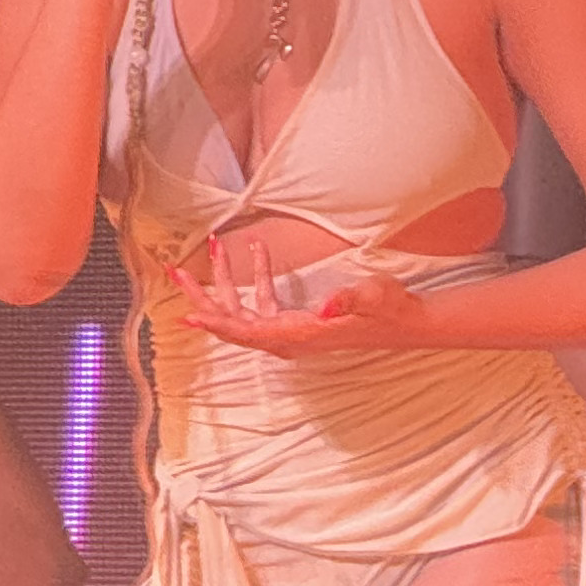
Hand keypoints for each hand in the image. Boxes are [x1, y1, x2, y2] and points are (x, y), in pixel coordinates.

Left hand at [175, 241, 436, 356]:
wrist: (407, 322)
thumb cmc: (390, 309)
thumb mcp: (372, 297)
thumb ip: (348, 301)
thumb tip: (325, 306)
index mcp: (300, 333)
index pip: (248, 331)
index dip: (216, 323)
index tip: (188, 315)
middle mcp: (290, 337)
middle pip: (235, 323)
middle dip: (204, 299)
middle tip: (177, 274)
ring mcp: (294, 331)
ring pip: (246, 311)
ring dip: (227, 283)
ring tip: (213, 249)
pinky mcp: (301, 322)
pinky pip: (266, 304)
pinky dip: (257, 278)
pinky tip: (259, 249)